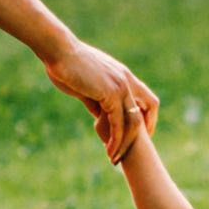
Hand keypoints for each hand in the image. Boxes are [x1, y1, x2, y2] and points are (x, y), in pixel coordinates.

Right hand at [45, 39, 158, 162]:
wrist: (59, 51)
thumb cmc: (66, 65)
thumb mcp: (86, 86)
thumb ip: (96, 101)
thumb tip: (99, 116)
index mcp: (122, 75)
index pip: (145, 98)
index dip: (146, 116)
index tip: (139, 133)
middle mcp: (127, 80)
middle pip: (148, 108)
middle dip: (143, 132)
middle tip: (132, 150)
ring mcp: (121, 86)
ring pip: (134, 121)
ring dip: (126, 142)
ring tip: (115, 158)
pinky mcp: (111, 94)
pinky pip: (118, 123)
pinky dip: (115, 139)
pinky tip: (109, 150)